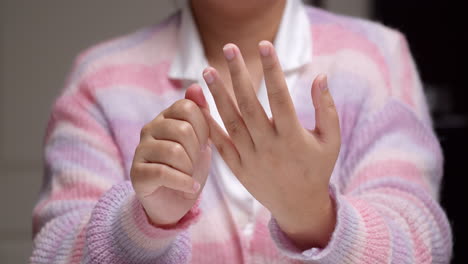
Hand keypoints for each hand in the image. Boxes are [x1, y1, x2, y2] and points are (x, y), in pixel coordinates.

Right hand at [131, 84, 211, 226]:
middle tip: (195, 164)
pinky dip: (183, 183)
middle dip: (196, 152)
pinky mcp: (136, 173)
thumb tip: (196, 85)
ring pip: (174, 152)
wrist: (175, 202)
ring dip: (189, 169)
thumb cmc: (189, 168)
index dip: (203, 128)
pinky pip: (163, 173)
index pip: (188, 108)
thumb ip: (200, 114)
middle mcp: (150, 129)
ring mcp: (140, 150)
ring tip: (190, 177)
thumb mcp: (201, 141)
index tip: (202, 145)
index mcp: (166, 117)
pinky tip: (190, 188)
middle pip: (183, 130)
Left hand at [202, 41, 340, 247]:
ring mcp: (251, 158)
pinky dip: (208, 124)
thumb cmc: (317, 169)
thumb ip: (326, 108)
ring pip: (231, 121)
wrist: (299, 206)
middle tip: (228, 48)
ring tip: (207, 71)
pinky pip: (220, 144)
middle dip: (238, 74)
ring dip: (217, 95)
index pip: (280, 96)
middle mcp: (269, 146)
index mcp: (293, 137)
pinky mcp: (238, 168)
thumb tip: (321, 76)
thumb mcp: (331, 140)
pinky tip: (199, 105)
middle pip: (249, 105)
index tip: (264, 45)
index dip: (272, 69)